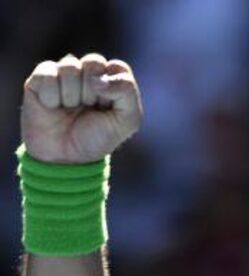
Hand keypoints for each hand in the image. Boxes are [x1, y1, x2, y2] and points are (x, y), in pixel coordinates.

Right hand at [21, 53, 142, 164]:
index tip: (108, 108)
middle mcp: (87, 73)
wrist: (66, 158)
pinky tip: (52, 107)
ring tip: (70, 109)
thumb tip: (99, 78)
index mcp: (110, 80)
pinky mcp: (39, 79)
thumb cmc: (98, 138)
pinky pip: (47, 75)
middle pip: (93, 62)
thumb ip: (127, 92)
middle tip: (88, 108)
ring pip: (70, 67)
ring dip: (72, 96)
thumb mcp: (128, 120)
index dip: (113, 89)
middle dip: (92, 91)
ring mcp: (62, 74)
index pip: (118, 67)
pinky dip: (52, 97)